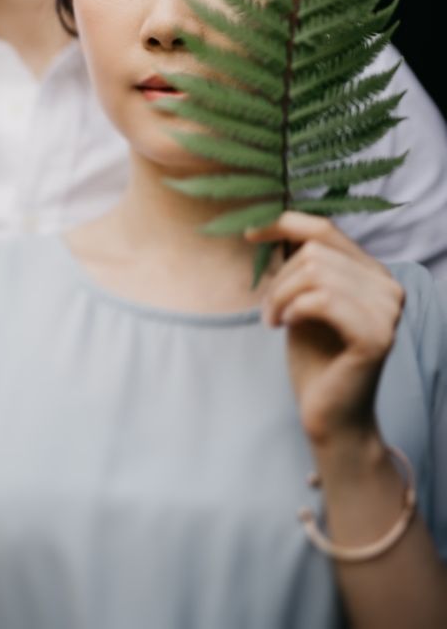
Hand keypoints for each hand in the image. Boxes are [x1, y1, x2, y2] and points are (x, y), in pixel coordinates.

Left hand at [246, 212, 404, 446]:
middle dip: (279, 279)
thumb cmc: (314, 357)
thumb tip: (273, 223)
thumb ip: (302, 265)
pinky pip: (322, 300)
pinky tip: (286, 326)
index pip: (325, 228)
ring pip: (315, 274)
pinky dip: (294, 309)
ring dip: (280, 296)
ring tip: (273, 320)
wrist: (329, 415)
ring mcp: (387, 312)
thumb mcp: (302, 299)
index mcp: (373, 272)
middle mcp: (388, 286)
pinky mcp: (376, 337)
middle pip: (314, 252)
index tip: (249, 234)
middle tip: (268, 312)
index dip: (284, 224)